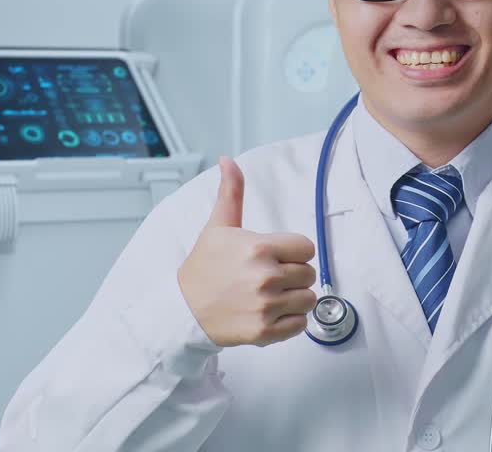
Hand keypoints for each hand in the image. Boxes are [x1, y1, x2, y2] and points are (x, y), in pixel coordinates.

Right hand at [178, 156, 316, 346]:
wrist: (182, 310)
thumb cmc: (203, 268)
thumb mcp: (218, 226)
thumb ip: (231, 192)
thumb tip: (228, 160)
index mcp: (260, 248)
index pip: (307, 248)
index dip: (294, 252)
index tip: (277, 257)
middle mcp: (266, 277)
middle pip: (309, 274)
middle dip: (293, 275)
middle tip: (269, 278)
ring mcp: (266, 306)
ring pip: (308, 299)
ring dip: (293, 299)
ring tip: (270, 296)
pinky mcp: (265, 331)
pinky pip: (300, 325)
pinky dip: (289, 321)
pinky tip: (269, 313)